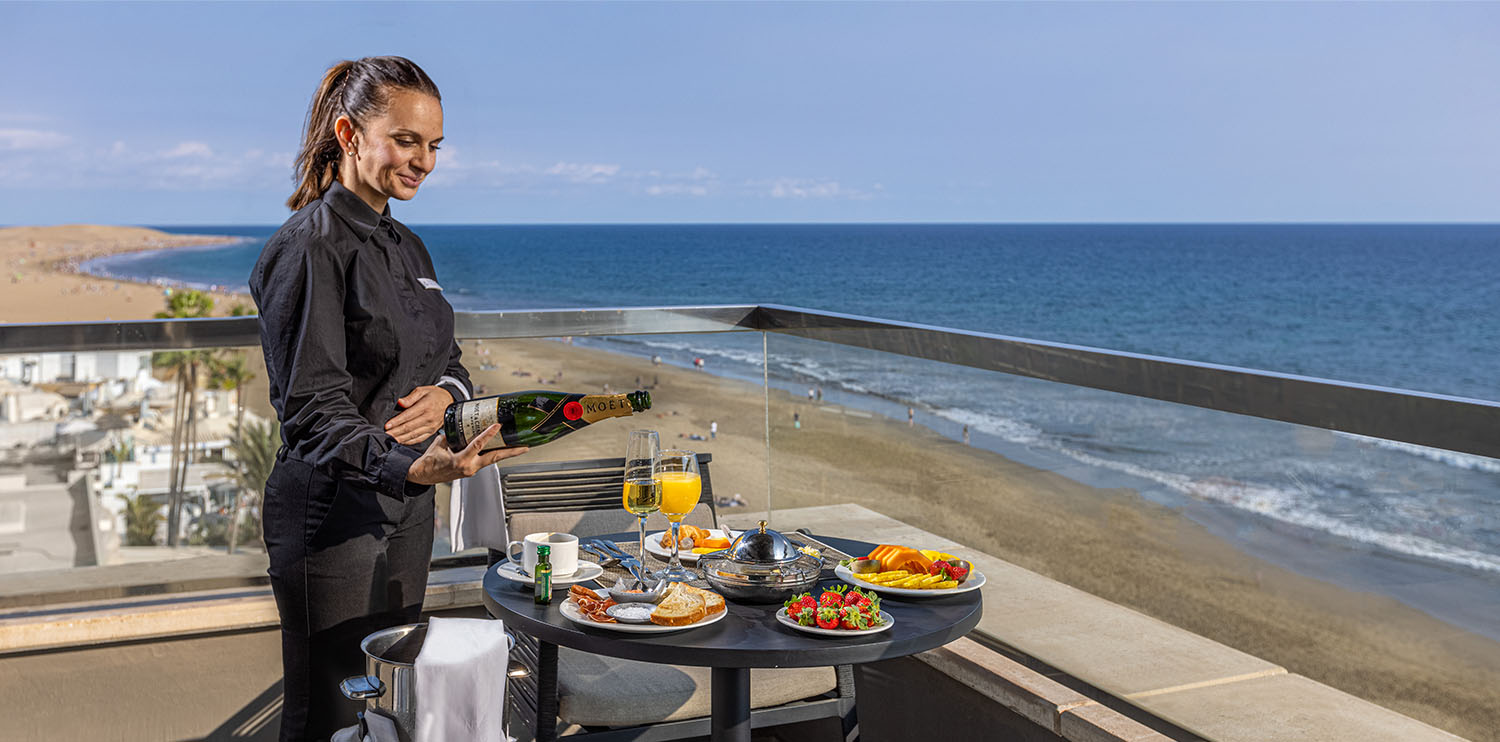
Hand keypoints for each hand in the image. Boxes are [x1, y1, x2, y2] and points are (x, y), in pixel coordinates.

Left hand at [385, 385, 454, 444]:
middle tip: (385, 435)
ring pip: (413, 435)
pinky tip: (401, 441)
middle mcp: (429, 418)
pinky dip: (409, 441)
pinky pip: (419, 439)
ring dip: (401, 438)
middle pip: (409, 427)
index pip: (408, 416)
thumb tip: (400, 402)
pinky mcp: (431, 431)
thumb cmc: (435, 395)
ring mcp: (431, 426)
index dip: (396, 422)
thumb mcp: (423, 390)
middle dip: (396, 432)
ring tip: (390, 439)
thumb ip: (410, 397)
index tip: (387, 425)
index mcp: (426, 406)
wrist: (450, 401)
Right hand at [407, 423, 528, 484]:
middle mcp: (469, 467)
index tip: (497, 425)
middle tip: (525, 446)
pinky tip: (502, 448)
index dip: (488, 435)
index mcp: (460, 461)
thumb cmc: (430, 461)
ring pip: (493, 460)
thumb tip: (461, 423)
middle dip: (511, 452)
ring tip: (520, 447)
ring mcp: (471, 470)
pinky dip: (494, 454)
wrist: (423, 476)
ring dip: (506, 453)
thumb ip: (452, 434)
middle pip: (495, 457)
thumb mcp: (439, 444)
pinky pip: (486, 461)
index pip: (478, 445)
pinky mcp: (472, 470)